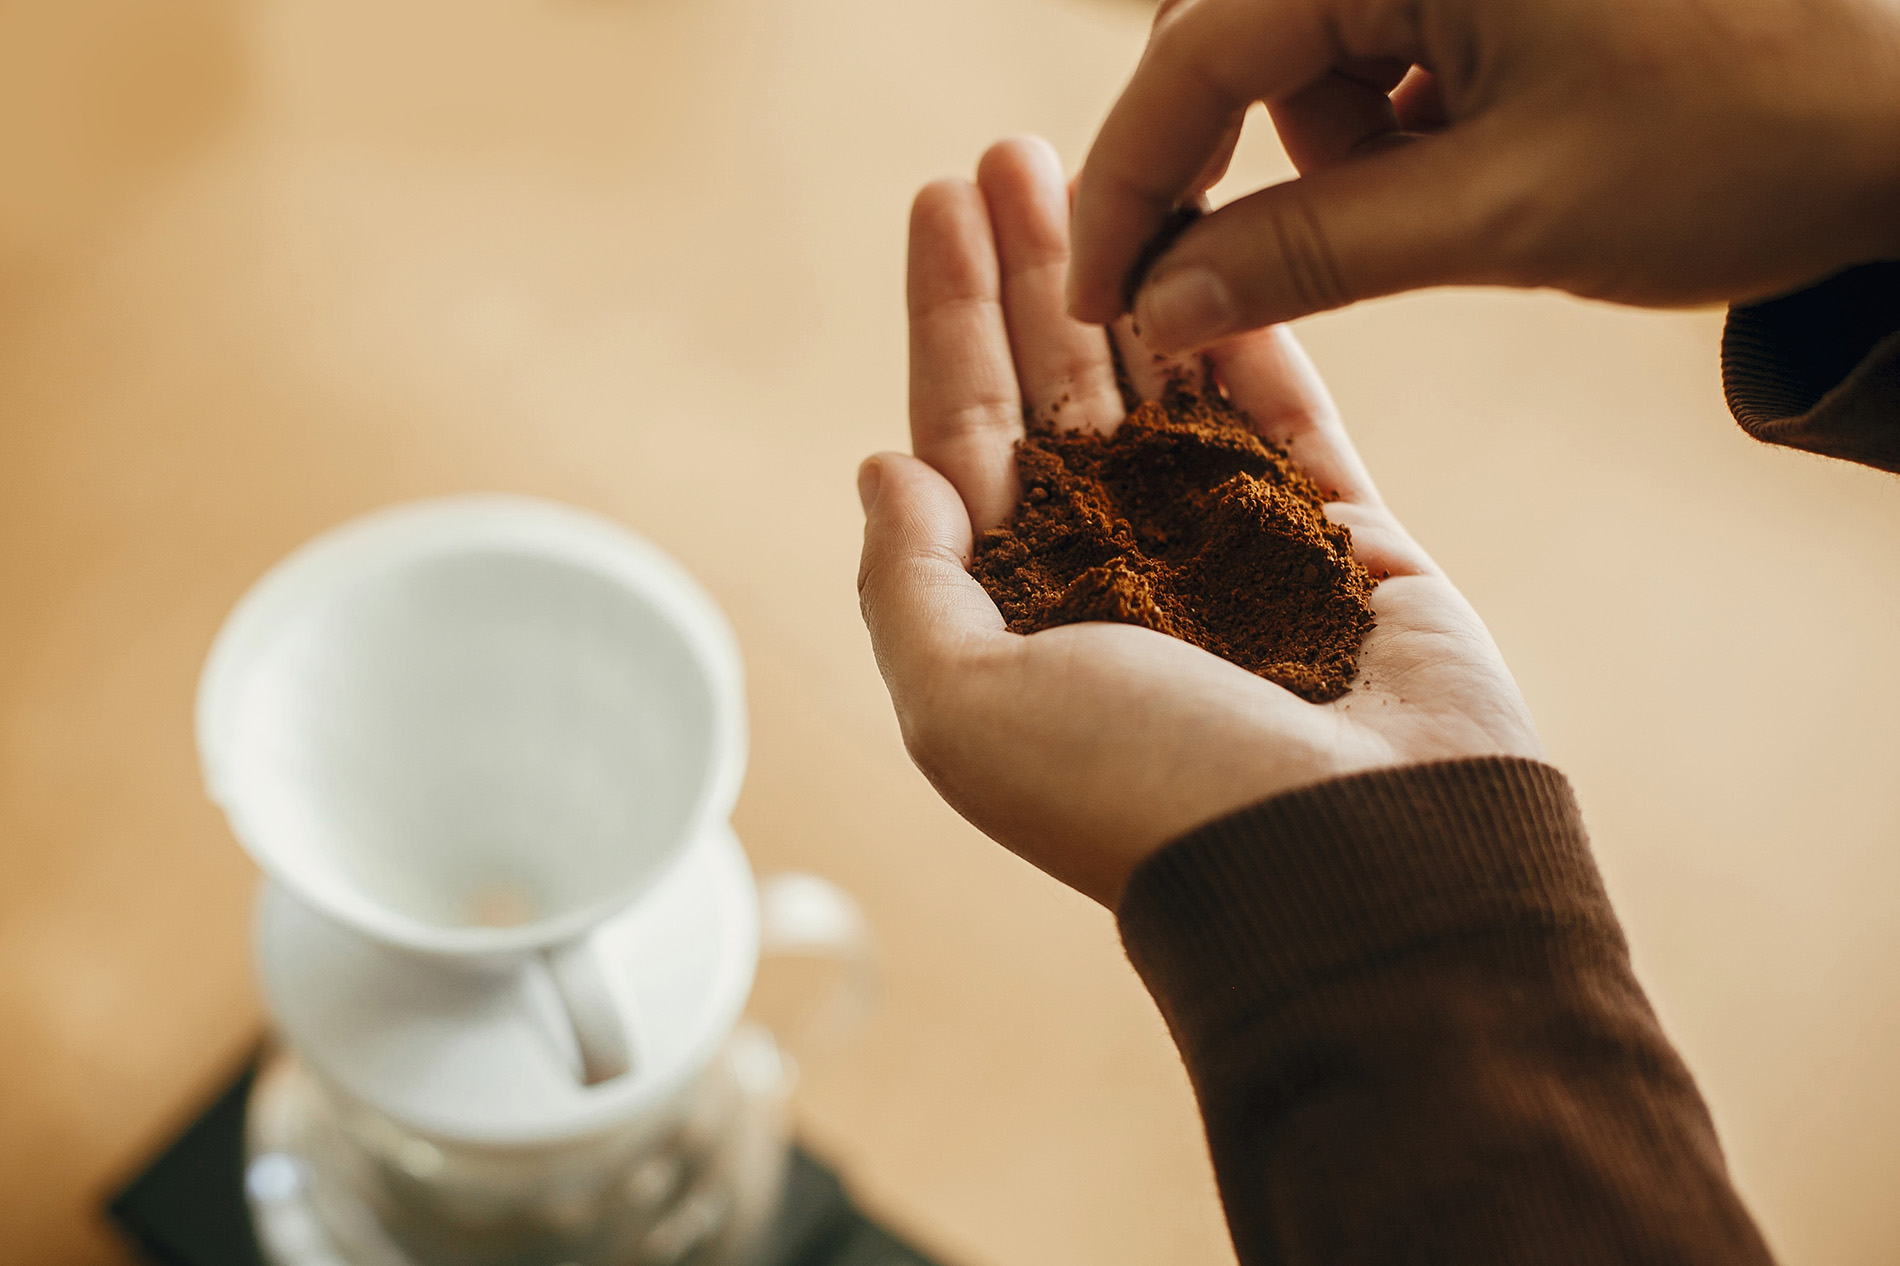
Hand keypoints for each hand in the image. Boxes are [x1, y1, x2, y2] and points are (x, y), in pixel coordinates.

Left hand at [859, 136, 1542, 907]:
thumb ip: (911, 588)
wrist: (1351, 864)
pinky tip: (1210, 248)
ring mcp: (1232, 552)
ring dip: (1137, 277)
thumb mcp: (966, 711)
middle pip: (1061, 388)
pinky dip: (1251, 334)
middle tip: (1012, 152)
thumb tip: (884, 468)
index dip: (948, 319)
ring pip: (1172, 382)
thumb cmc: (1139, 795)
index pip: (967, 437)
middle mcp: (1120, 578)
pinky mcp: (1341, 540)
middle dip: (1034, 270)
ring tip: (1113, 166)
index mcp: (1020, 617)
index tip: (938, 204)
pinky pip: (1289, 412)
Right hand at [1068, 0, 1899, 353]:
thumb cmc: (1739, 138)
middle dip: (1246, 164)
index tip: (1098, 295)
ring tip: (1456, 192)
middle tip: (1248, 275)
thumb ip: (1308, 254)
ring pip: (1306, 49)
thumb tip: (1161, 307)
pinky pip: (1377, 39)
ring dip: (1340, 148)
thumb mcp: (1503, 210)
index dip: (1132, 183)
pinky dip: (1395, 119)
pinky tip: (1482, 151)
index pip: (1196, 50)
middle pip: (1235, 37)